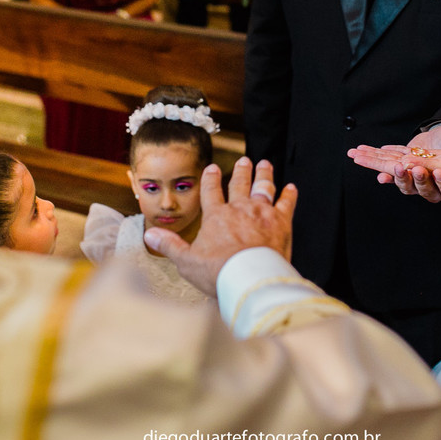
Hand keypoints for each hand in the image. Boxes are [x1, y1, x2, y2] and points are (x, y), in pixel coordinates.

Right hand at [145, 157, 297, 295]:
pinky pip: (286, 203)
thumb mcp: (187, 261)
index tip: (212, 169)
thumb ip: (170, 245)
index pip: (211, 192)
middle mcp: (239, 209)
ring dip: (263, 175)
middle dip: (241, 171)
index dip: (211, 179)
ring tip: (264, 164)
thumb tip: (149, 235)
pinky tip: (291, 188)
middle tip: (244, 160)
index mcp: (216, 216)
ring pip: (263, 187)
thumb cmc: (218, 272)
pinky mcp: (281, 222)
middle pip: (239, 184)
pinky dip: (289, 194)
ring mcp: (261, 213)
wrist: (250, 278)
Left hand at [348, 125, 440, 203]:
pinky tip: (359, 155)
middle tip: (403, 166)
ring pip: (397, 175)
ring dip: (380, 166)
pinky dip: (372, 159)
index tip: (436, 170)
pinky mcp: (403, 163)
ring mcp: (414, 174)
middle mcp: (430, 184)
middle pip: (417, 186)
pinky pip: (386, 163)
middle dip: (407, 177)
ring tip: (364, 158)